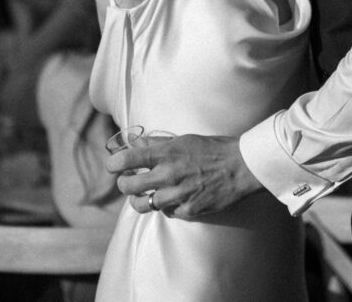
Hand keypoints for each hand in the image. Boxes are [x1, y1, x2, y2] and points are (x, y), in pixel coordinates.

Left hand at [105, 133, 261, 219]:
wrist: (240, 166)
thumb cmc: (213, 149)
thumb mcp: (184, 139)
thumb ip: (159, 144)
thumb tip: (139, 143)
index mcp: (166, 154)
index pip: (129, 158)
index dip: (115, 163)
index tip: (111, 165)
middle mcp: (168, 175)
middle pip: (130, 187)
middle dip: (123, 184)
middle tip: (125, 181)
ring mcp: (177, 195)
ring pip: (144, 205)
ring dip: (140, 200)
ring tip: (141, 195)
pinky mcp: (188, 211)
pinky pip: (167, 213)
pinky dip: (166, 207)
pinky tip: (171, 199)